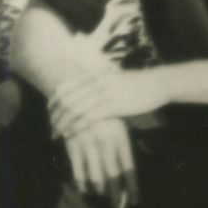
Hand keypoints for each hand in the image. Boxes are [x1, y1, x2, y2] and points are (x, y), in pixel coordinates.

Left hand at [49, 67, 170, 137]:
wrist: (158, 83)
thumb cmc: (136, 83)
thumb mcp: (113, 77)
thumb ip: (96, 81)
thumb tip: (83, 89)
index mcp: (93, 74)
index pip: (65, 87)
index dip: (53, 102)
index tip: (49, 113)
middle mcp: (95, 82)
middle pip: (66, 99)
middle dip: (55, 116)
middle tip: (51, 128)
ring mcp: (104, 93)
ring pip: (75, 109)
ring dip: (63, 123)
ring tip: (57, 133)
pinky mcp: (114, 106)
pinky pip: (89, 117)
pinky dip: (77, 126)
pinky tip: (72, 133)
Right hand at [62, 117, 137, 207]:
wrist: (77, 93)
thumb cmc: (103, 112)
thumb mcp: (118, 126)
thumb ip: (121, 148)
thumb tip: (125, 174)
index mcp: (121, 138)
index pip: (129, 168)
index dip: (131, 187)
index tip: (134, 201)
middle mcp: (106, 144)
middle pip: (113, 176)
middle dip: (116, 194)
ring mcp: (89, 145)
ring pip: (95, 176)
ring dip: (100, 190)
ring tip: (103, 197)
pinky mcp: (73, 146)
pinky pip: (78, 170)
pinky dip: (82, 182)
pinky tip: (85, 190)